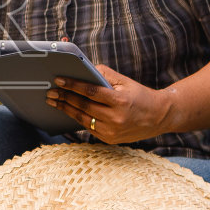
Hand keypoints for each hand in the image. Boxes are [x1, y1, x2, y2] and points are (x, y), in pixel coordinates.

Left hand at [46, 64, 174, 143]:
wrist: (159, 116)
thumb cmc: (139, 95)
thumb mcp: (125, 82)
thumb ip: (104, 75)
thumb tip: (82, 70)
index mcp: (120, 101)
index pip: (91, 92)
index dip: (73, 86)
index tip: (59, 80)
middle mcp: (116, 118)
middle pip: (83, 107)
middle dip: (64, 98)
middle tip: (50, 92)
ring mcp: (112, 131)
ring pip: (83, 119)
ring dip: (66, 109)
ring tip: (54, 102)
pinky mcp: (110, 139)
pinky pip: (88, 128)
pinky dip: (77, 118)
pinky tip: (67, 111)